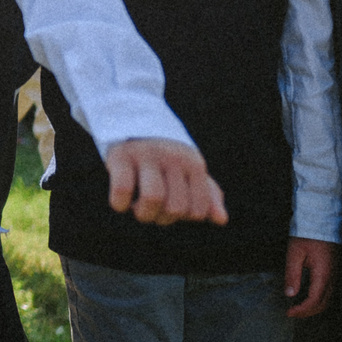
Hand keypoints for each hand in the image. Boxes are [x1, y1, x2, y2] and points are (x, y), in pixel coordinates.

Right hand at [104, 137, 227, 225]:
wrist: (132, 121)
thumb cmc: (165, 156)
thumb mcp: (189, 172)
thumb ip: (207, 196)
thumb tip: (221, 220)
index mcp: (194, 164)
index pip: (197, 210)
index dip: (182, 218)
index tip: (169, 209)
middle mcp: (173, 158)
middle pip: (175, 207)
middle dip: (161, 218)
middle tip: (150, 209)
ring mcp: (147, 155)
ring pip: (153, 198)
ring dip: (143, 214)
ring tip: (136, 208)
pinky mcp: (121, 155)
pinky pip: (123, 189)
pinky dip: (120, 204)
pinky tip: (120, 203)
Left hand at [283, 238, 335, 317]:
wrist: (321, 222)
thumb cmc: (307, 235)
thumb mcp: (294, 253)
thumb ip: (292, 275)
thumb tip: (290, 294)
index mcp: (323, 273)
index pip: (315, 300)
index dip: (302, 310)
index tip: (289, 313)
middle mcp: (332, 276)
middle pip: (323, 303)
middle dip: (308, 312)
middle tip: (292, 313)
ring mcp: (334, 274)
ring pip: (327, 299)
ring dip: (313, 307)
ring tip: (297, 308)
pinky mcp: (332, 271)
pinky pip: (328, 291)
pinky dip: (317, 300)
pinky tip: (305, 298)